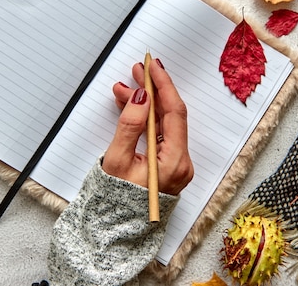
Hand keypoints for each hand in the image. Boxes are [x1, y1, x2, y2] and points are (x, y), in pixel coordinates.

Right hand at [102, 59, 192, 195]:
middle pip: (170, 116)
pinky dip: (146, 119)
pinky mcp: (169, 165)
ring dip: (146, 104)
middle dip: (153, 91)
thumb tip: (142, 97)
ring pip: (163, 124)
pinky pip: (160, 134)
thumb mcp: (117, 161)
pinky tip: (132, 107)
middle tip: (137, 71)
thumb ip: (130, 126)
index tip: (153, 67)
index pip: (174, 113)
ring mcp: (177, 164)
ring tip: (124, 89)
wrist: (118, 228)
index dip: (164, 86)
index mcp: (174, 162)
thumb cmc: (115, 201)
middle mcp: (182, 162)